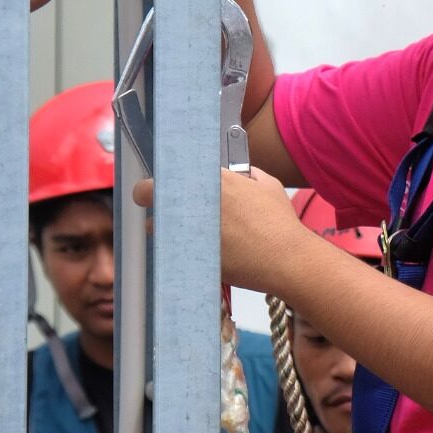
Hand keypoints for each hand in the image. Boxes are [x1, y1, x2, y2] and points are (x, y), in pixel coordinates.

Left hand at [132, 166, 303, 293]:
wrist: (286, 259)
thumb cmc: (279, 220)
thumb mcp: (266, 184)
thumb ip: (245, 175)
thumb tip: (235, 175)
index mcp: (210, 180)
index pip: (162, 173)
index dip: (158, 182)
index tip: (165, 187)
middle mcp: (193, 202)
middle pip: (146, 196)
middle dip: (153, 201)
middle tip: (168, 210)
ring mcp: (187, 231)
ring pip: (152, 227)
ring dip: (162, 228)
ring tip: (183, 233)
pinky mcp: (190, 257)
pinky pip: (169, 251)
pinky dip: (176, 250)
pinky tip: (193, 251)